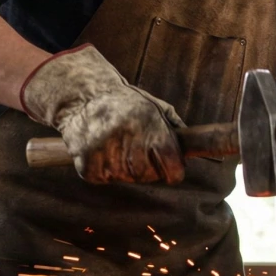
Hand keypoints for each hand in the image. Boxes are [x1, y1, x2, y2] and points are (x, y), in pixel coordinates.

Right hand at [20, 45, 185, 183]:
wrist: (81, 96)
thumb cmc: (123, 102)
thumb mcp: (154, 106)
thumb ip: (175, 127)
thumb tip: (194, 148)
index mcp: (148, 124)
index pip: (173, 168)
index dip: (173, 169)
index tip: (169, 165)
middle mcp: (127, 139)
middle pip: (150, 176)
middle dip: (149, 167)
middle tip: (137, 149)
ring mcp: (105, 154)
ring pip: (128, 178)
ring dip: (126, 167)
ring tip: (117, 145)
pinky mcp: (87, 166)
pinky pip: (107, 179)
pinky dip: (106, 169)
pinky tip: (102, 149)